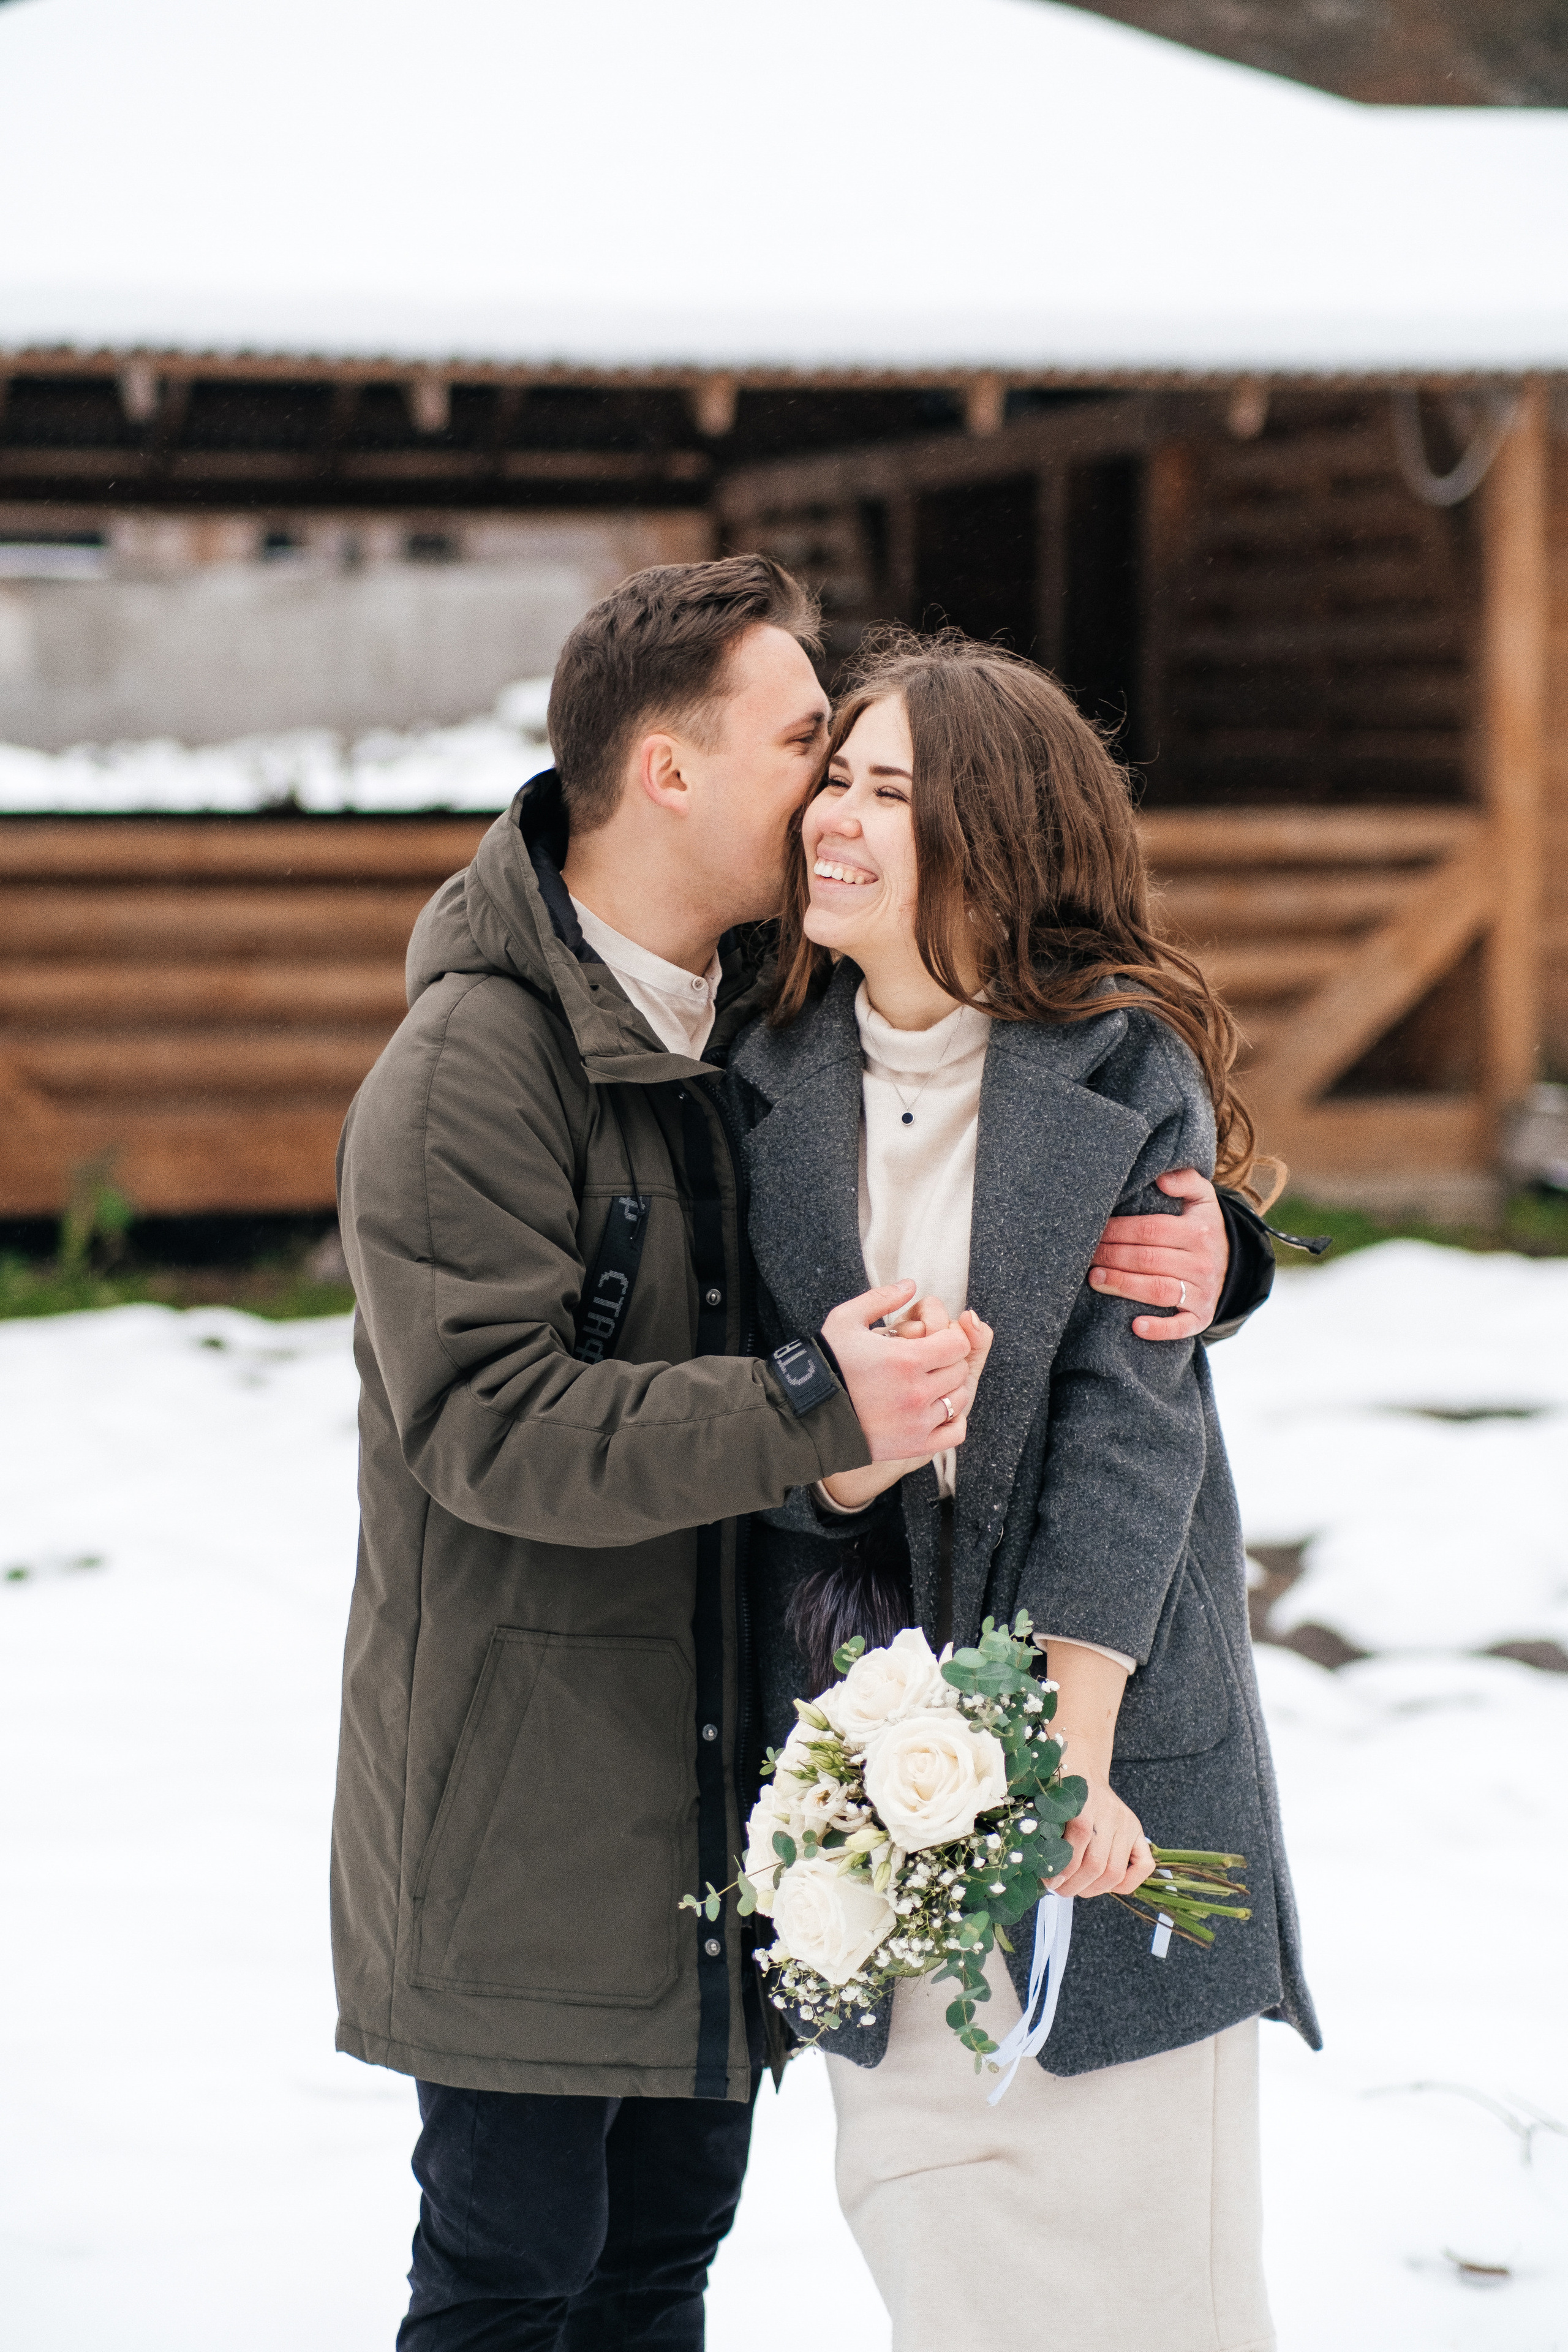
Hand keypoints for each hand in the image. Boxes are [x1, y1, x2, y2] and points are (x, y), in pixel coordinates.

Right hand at [822, 1283, 991, 1464]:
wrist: (809, 1415)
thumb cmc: (828, 1364)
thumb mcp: (846, 1321)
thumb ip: (881, 1299)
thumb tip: (911, 1285)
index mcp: (905, 1360)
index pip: (958, 1343)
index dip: (949, 1337)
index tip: (933, 1340)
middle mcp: (917, 1392)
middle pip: (959, 1370)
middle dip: (946, 1361)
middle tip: (925, 1361)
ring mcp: (918, 1422)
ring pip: (959, 1399)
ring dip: (948, 1389)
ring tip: (925, 1384)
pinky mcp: (915, 1445)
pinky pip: (955, 1432)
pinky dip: (951, 1421)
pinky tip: (933, 1410)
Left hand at [1041, 1639, 1152, 1898]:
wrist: (1081, 1758)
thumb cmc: (1055, 1783)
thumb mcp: (1043, 1800)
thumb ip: (1037, 1825)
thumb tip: (1021, 1863)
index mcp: (1083, 1803)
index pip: (1076, 1846)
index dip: (1060, 1870)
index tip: (1045, 1881)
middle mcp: (1109, 1812)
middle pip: (1097, 1865)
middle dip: (1074, 1886)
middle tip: (1058, 1890)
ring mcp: (1126, 1822)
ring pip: (1115, 1872)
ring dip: (1092, 1890)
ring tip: (1074, 1889)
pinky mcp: (1137, 1830)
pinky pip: (1142, 1866)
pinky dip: (1126, 1883)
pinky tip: (1105, 1884)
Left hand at [1087, 1167, 1226, 1340]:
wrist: (1233, 1264)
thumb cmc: (1202, 1227)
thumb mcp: (1203, 1199)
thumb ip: (1185, 1180)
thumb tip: (1161, 1179)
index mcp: (1198, 1231)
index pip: (1150, 1229)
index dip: (1118, 1230)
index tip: (1094, 1230)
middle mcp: (1202, 1262)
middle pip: (1148, 1259)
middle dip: (1112, 1257)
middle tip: (1085, 1255)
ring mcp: (1202, 1292)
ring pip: (1158, 1289)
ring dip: (1123, 1285)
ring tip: (1095, 1279)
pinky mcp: (1201, 1317)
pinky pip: (1181, 1326)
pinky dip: (1159, 1329)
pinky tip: (1135, 1326)